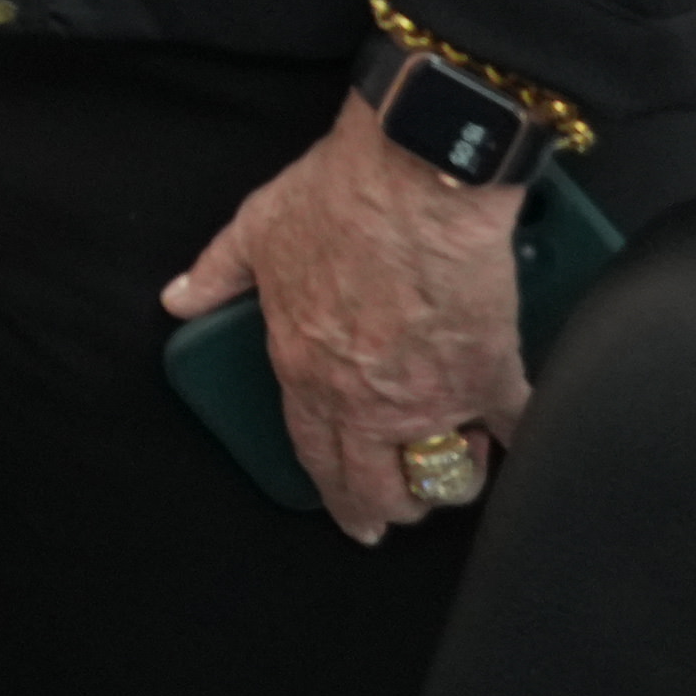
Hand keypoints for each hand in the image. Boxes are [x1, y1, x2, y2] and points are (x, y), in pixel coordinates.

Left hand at [157, 112, 533, 545]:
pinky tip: (515, 433)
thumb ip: (216, 273)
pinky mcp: (488, 376)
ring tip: (463, 462)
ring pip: (444, 475)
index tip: (354, 520)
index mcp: (306, 371)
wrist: (413, 175)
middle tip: (406, 510)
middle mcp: (365, 401)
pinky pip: (510, 430)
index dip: (336, 497)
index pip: (316, 457)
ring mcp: (430, 396)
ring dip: (454, 479)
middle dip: (393, 508)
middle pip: (379, 488)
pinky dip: (515, 436)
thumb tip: (179, 298)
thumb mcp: (255, 230)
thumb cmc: (337, 198)